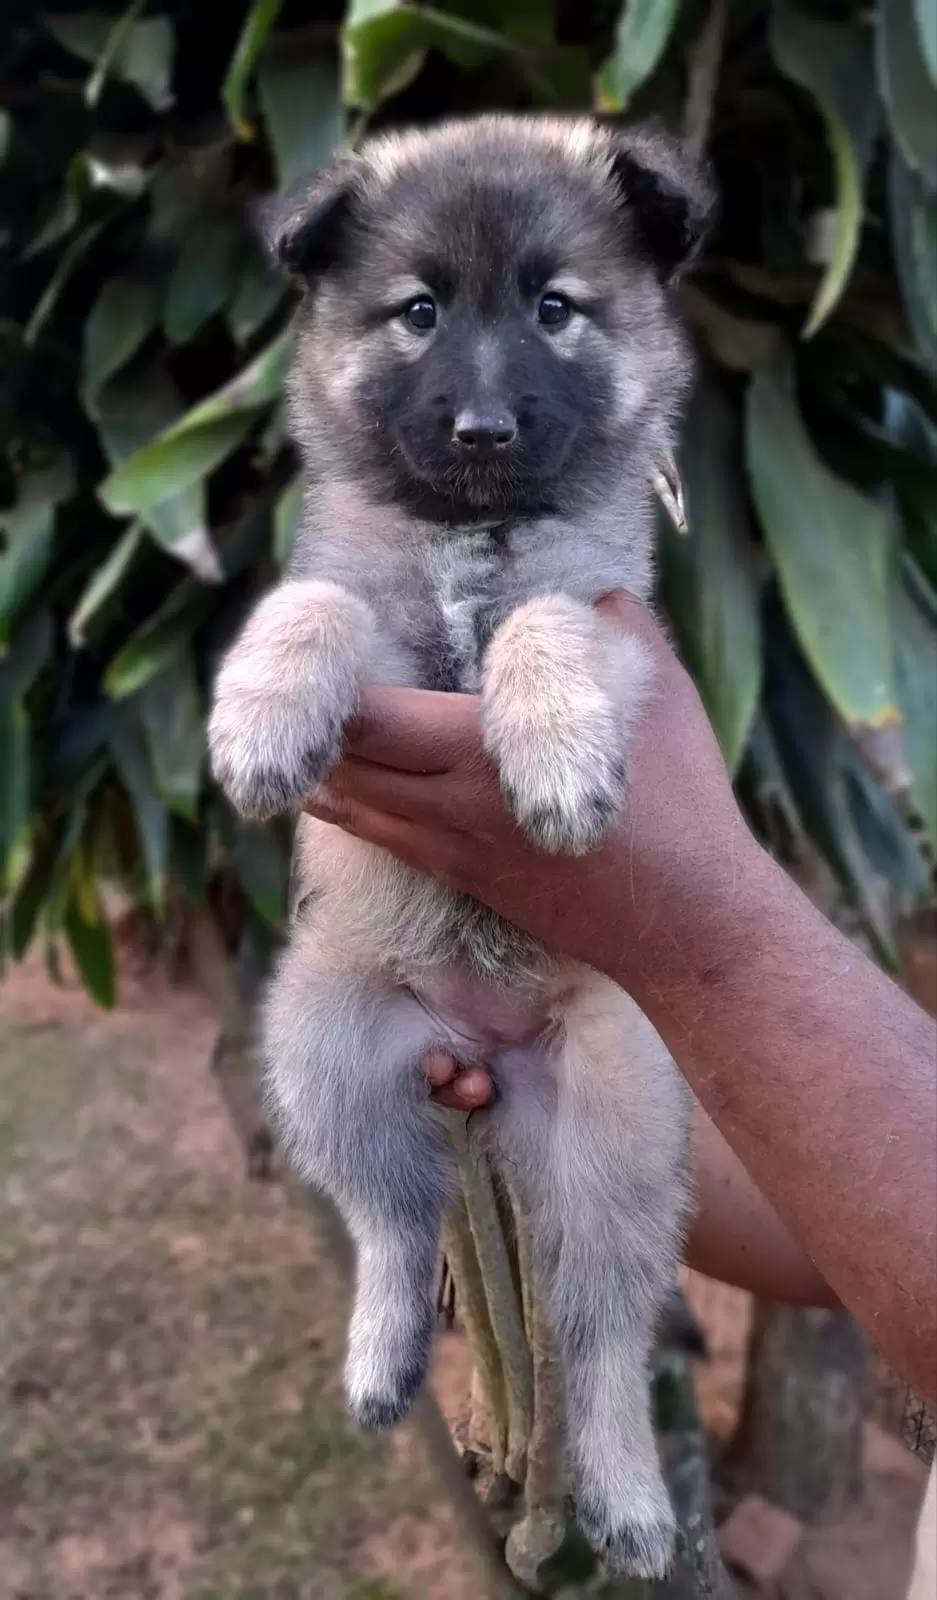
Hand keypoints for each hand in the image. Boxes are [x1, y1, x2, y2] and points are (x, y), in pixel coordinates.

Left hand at [303, 591, 758, 999]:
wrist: (686, 926)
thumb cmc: (680, 807)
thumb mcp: (659, 698)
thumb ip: (618, 628)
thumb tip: (593, 588)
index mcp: (480, 757)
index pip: (368, 722)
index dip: (324, 692)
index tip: (309, 650)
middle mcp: (449, 809)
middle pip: (342, 769)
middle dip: (306, 730)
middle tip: (285, 686)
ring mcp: (453, 852)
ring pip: (353, 811)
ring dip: (321, 771)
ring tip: (298, 732)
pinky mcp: (467, 881)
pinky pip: (385, 840)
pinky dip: (352, 810)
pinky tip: (345, 790)